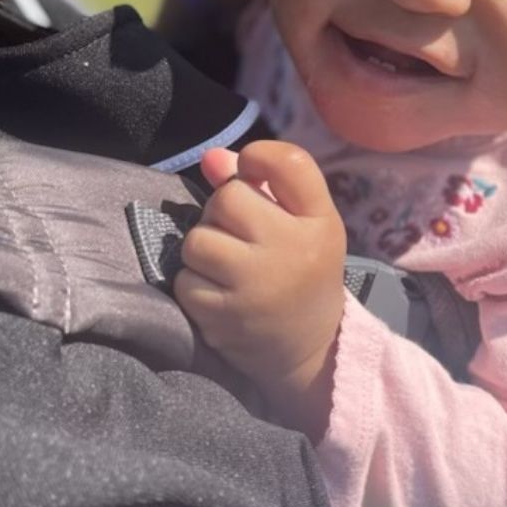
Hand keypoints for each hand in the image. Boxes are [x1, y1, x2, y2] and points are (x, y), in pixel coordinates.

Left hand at [174, 141, 346, 439]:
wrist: (310, 349)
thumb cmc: (303, 269)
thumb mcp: (302, 222)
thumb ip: (261, 182)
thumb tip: (210, 157)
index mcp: (320, 221)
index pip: (290, 162)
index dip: (259, 157)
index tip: (253, 171)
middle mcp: (291, 248)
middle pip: (228, 198)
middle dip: (223, 209)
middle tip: (240, 231)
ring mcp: (255, 285)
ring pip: (198, 239)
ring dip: (204, 246)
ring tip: (227, 262)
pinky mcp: (224, 318)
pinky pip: (186, 279)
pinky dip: (195, 282)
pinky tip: (219, 291)